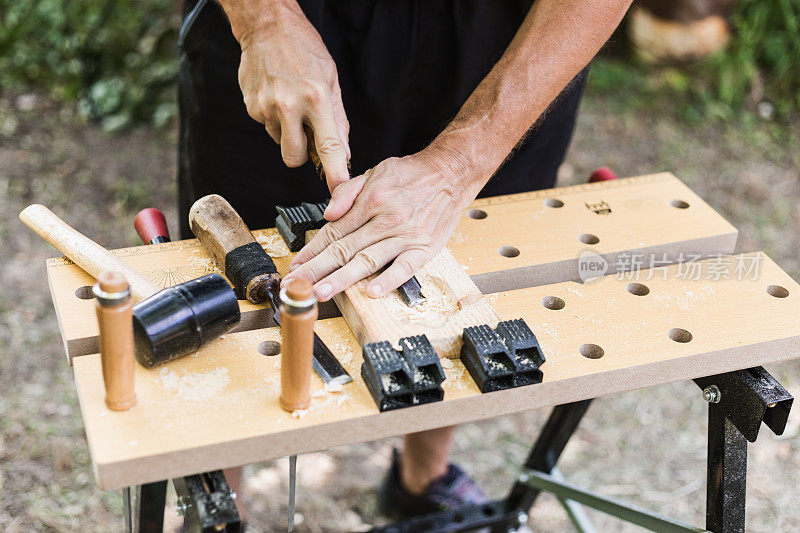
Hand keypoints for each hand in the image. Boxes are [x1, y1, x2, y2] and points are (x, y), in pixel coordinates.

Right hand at [236, 3, 349, 190]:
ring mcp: (266, 107)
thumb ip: (338, 120)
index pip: (329, 147)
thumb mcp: (331, 80)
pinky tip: (278, 97)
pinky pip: (267, 127)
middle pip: (294, 158)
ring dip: (288, 133)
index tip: (339, 192)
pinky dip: (275, 119)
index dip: (335, 174)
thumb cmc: (303, 49)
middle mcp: (289, 106)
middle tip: (308, 135)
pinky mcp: (251, 107)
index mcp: (316, 98)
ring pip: (280, 143)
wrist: (267, 26)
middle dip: (302, 156)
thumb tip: (344, 153)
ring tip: (292, 104)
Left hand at [282, 147, 476, 300]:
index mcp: (370, 201)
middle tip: (298, 285)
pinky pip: (405, 267)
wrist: (451, 173)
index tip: (296, 266)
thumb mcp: (375, 172)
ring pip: (369, 260)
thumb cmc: (413, 175)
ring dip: (343, 279)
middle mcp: (385, 219)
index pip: (334, 231)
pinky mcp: (424, 247)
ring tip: (323, 292)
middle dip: (318, 270)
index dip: (312, 250)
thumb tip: (328, 213)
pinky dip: (389, 280)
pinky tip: (373, 292)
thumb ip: (348, 192)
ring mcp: (405, 235)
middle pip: (345, 249)